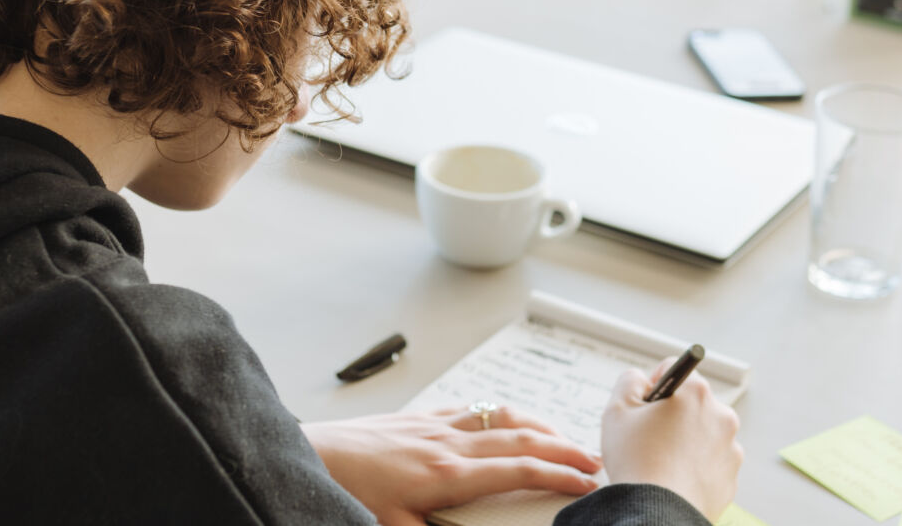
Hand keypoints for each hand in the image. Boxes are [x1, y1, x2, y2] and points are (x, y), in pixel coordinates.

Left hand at [303, 407, 602, 525]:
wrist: (309, 457)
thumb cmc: (347, 493)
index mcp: (447, 475)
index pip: (518, 470)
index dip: (558, 474)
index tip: (587, 481)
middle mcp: (446, 442)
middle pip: (520, 437)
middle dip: (562, 447)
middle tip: (592, 459)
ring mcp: (433, 425)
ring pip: (500, 415)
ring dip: (537, 424)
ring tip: (561, 437)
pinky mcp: (417, 418)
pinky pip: (470, 408)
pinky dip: (497, 413)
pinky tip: (503, 418)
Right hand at [598, 357, 743, 520]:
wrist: (657, 512)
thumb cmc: (636, 461)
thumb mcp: (617, 410)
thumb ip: (629, 381)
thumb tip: (641, 380)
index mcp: (696, 393)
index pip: (674, 371)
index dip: (654, 388)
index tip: (645, 408)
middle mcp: (721, 415)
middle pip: (692, 404)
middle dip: (672, 416)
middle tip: (650, 439)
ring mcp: (730, 448)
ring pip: (703, 434)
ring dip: (686, 441)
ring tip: (662, 463)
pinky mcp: (731, 476)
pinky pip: (710, 463)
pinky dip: (695, 467)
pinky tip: (674, 478)